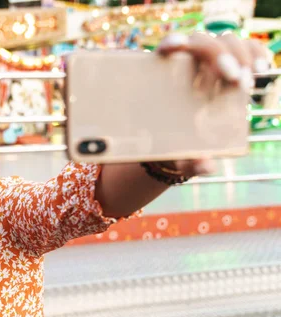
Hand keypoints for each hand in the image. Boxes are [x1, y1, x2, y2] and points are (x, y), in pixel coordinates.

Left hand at [155, 32, 270, 176]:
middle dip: (218, 55)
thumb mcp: (175, 156)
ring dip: (240, 57)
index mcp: (163, 77)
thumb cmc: (171, 148)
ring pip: (226, 42)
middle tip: (232, 78)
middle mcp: (186, 61)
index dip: (172, 41)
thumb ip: (188, 162)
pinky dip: (256, 53)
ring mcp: (210, 61)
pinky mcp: (231, 66)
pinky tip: (262, 68)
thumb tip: (207, 166)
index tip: (178, 47)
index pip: (165, 48)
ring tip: (245, 84)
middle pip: (202, 41)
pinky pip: (247, 49)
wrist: (182, 143)